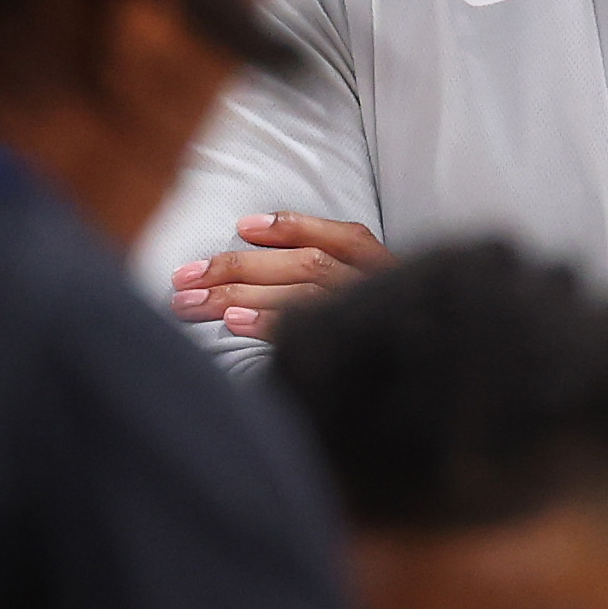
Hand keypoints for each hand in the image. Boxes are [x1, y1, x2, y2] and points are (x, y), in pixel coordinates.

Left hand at [169, 214, 391, 341]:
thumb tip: (260, 250)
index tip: (243, 227)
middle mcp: (379, 288)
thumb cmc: (386, 334)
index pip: (340, 237)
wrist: (423, 381)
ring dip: (241, 293)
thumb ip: (337, 274)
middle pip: (305, 265)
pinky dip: (269, 324)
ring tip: (194, 302)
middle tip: (185, 277)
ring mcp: (370, 320)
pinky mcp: (357, 355)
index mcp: (384, 269)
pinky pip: (309, 332)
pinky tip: (235, 323)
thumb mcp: (374, 295)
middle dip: (239, 266)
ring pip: (302, 292)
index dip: (291, 227)